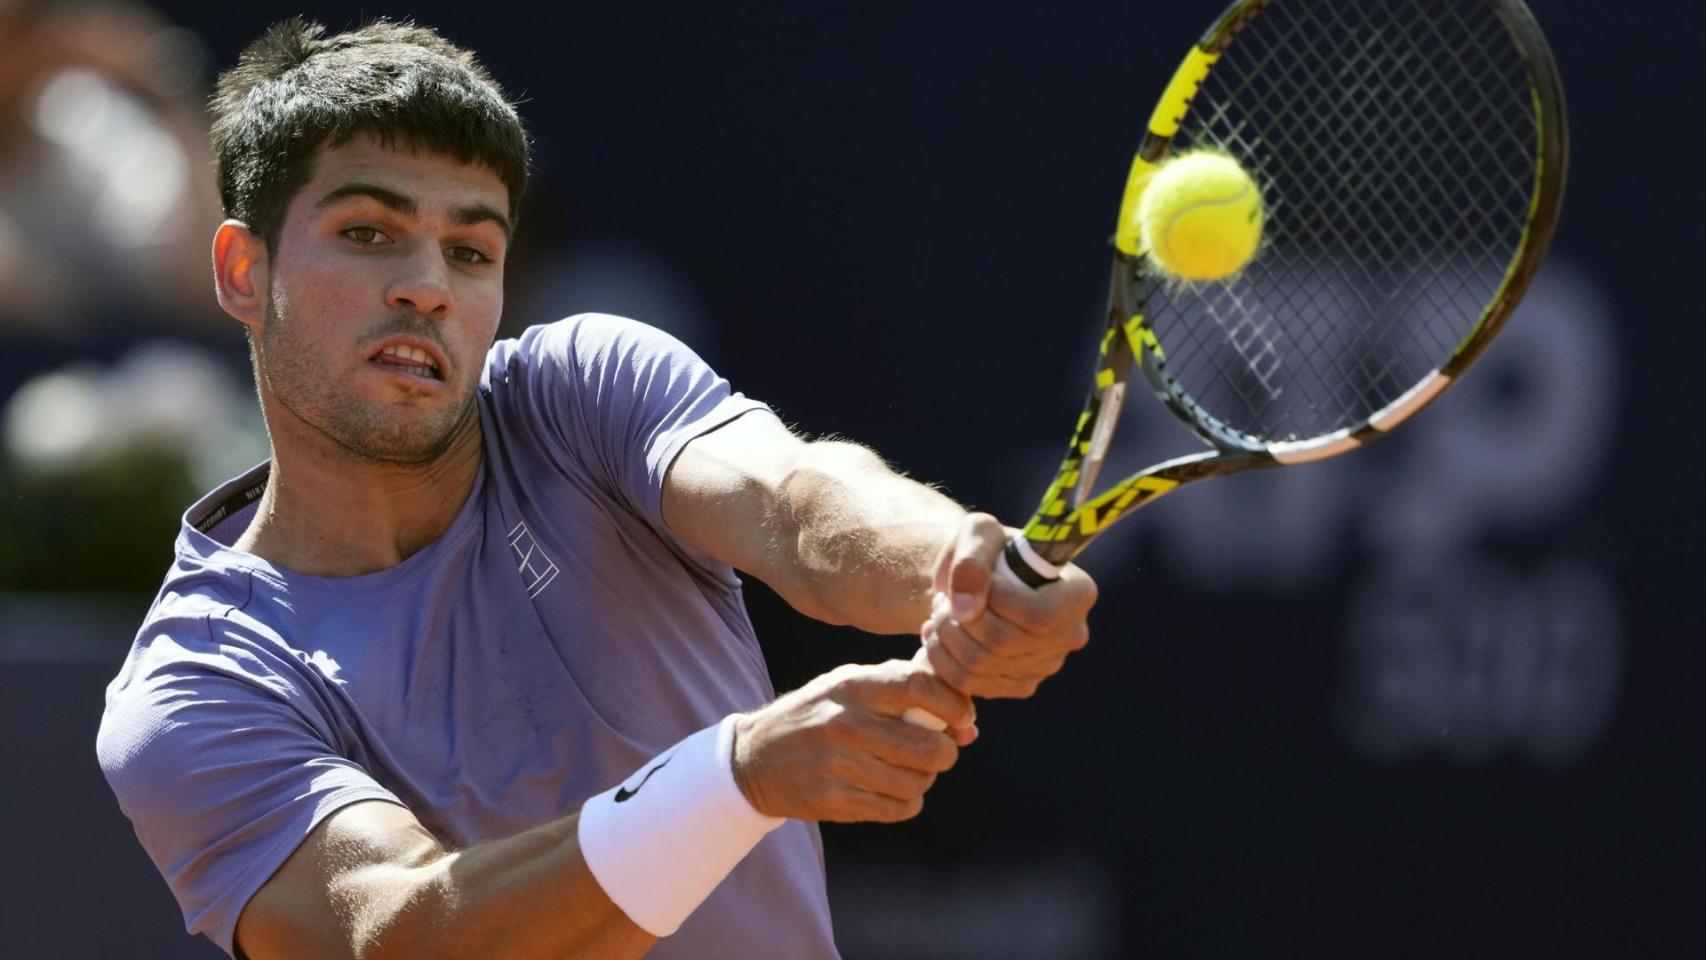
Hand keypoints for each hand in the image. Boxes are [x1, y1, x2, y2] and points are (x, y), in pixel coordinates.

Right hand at [731, 660, 970, 822]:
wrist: (755, 757)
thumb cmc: (818, 714)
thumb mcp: (851, 685)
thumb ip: (907, 692)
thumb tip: (970, 724)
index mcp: (854, 686)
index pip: (920, 687)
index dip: (954, 704)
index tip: (963, 716)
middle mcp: (847, 724)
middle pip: (929, 747)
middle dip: (944, 752)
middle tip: (935, 750)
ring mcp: (840, 765)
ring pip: (918, 782)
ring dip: (922, 779)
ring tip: (905, 769)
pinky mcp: (835, 800)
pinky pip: (898, 808)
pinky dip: (905, 802)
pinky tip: (889, 789)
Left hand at [919, 512, 1097, 699]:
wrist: (976, 577)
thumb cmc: (985, 547)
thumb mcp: (978, 532)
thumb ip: (972, 560)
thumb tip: (965, 610)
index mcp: (1078, 593)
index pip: (1038, 614)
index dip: (995, 599)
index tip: (975, 580)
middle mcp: (1070, 634)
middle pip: (1005, 643)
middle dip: (959, 619)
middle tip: (941, 599)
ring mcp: (1046, 664)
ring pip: (982, 665)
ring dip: (946, 637)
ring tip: (937, 612)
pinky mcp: (1020, 684)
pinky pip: (972, 684)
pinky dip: (943, 659)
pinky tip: (937, 635)